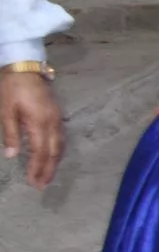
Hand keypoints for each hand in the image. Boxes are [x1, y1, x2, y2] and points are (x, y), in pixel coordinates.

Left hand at [0, 69, 62, 188]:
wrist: (25, 66)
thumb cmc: (11, 88)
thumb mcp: (6, 110)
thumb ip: (11, 134)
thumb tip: (12, 156)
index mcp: (39, 122)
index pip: (40, 151)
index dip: (37, 168)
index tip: (33, 183)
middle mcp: (52, 122)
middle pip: (54, 151)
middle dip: (49, 169)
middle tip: (42, 185)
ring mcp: (57, 117)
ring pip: (60, 145)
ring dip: (54, 161)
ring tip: (47, 175)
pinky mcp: (56, 114)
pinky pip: (60, 137)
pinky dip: (56, 150)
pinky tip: (51, 155)